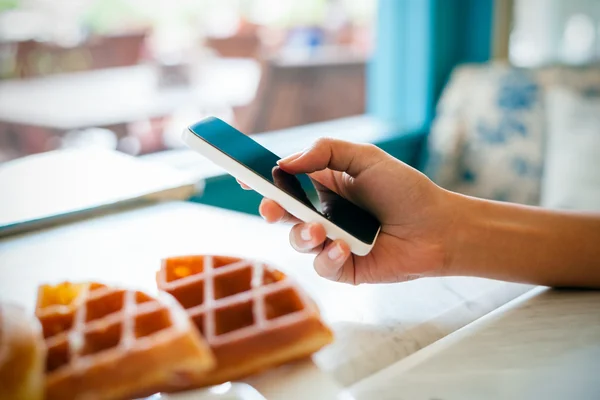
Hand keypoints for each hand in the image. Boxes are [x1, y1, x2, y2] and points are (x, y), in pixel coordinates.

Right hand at [238, 138, 456, 284]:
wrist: (438, 227)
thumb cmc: (405, 190)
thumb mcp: (365, 158)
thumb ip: (324, 152)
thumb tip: (285, 163)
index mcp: (324, 187)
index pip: (285, 183)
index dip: (263, 180)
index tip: (243, 176)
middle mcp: (323, 215)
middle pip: (283, 214)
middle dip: (271, 211)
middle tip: (271, 208)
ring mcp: (331, 242)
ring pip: (298, 241)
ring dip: (303, 236)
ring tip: (321, 231)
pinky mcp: (343, 268)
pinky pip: (321, 266)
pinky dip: (328, 257)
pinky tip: (345, 249)